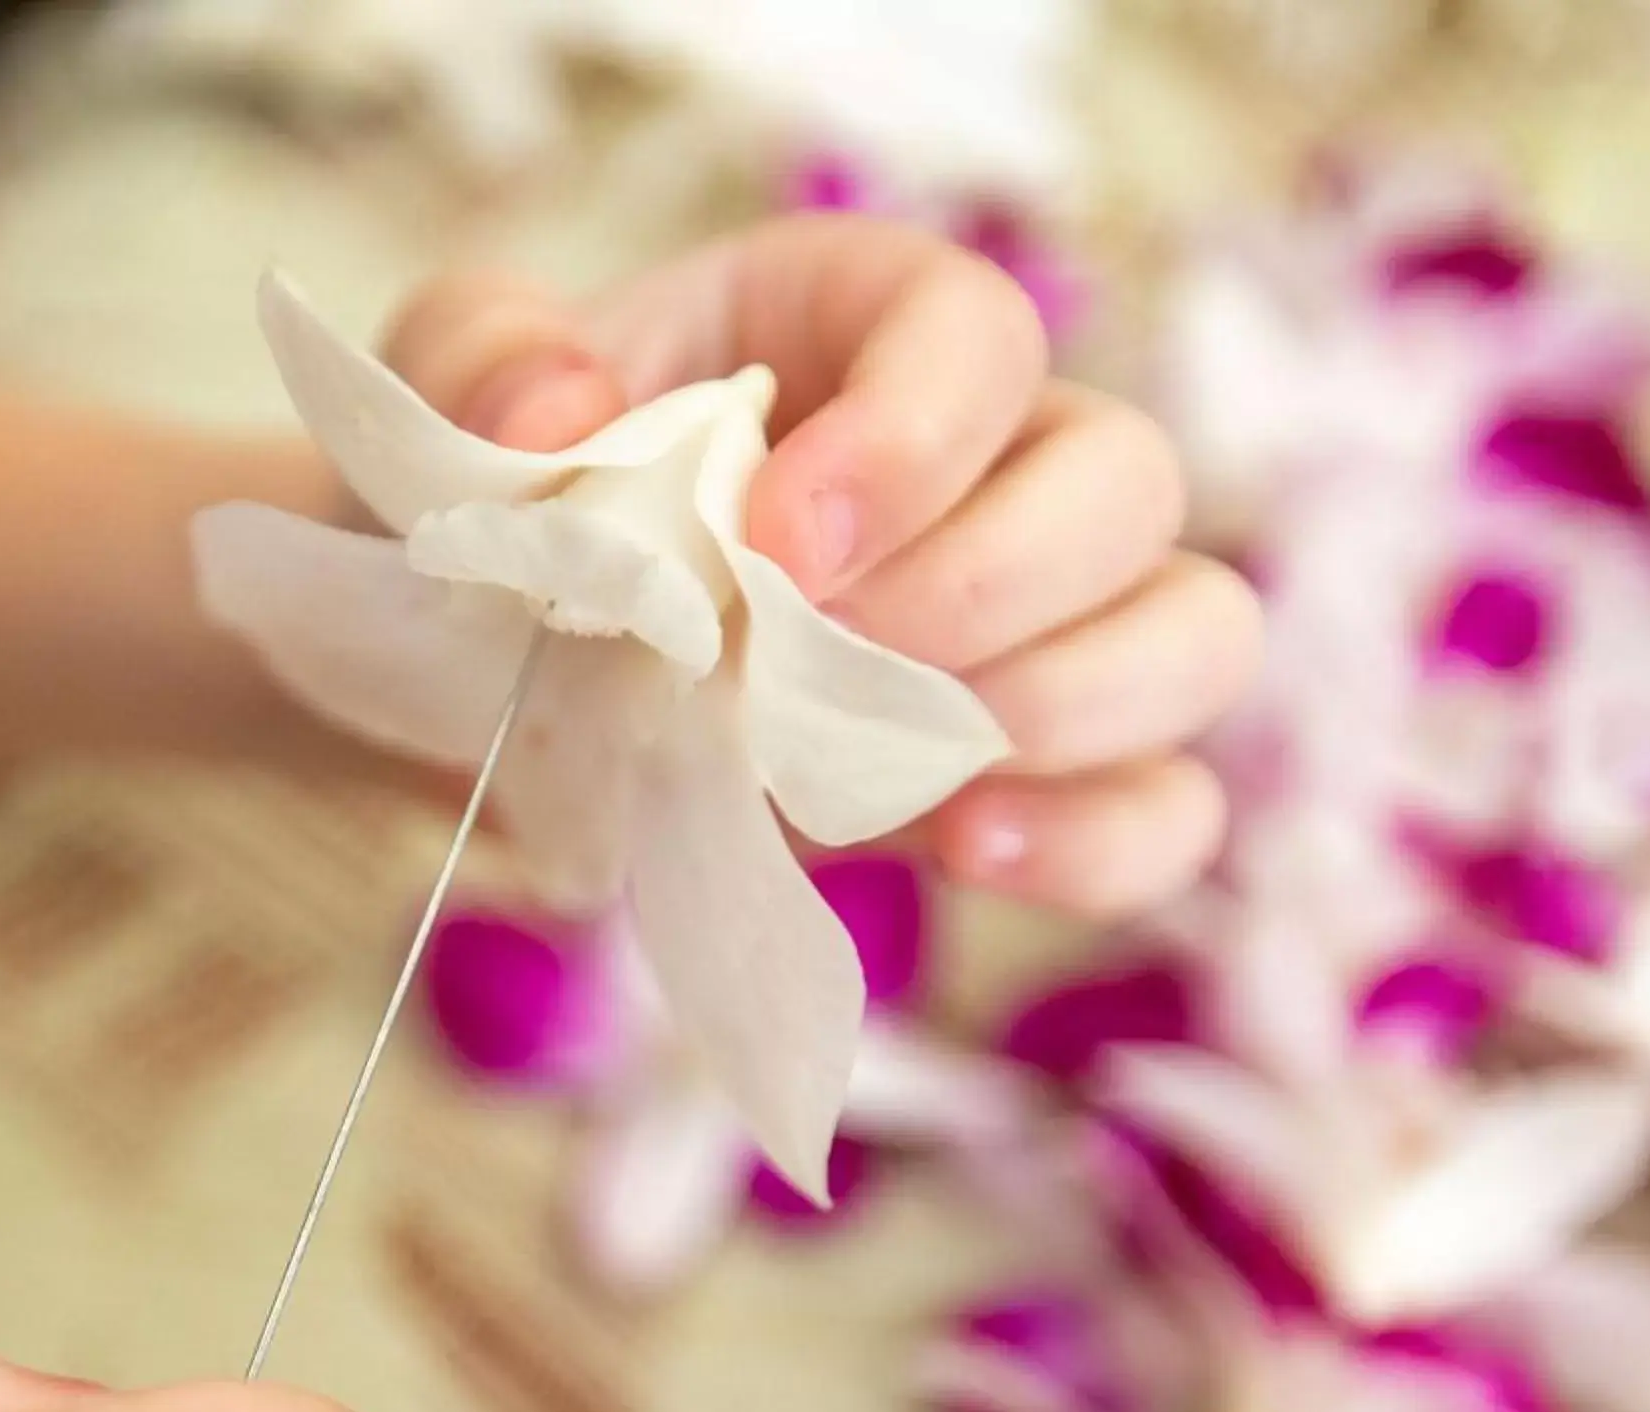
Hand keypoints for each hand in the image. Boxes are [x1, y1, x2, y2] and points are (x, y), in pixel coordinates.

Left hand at [380, 214, 1261, 919]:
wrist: (502, 664)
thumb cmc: (516, 499)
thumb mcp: (454, 395)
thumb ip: (481, 358)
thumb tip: (566, 414)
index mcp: (866, 323)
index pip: (981, 333)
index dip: (913, 439)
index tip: (776, 546)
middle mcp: (999, 457)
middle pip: (1127, 481)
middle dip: (986, 589)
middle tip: (813, 665)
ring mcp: (1043, 623)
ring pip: (1196, 634)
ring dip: (1071, 709)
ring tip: (900, 769)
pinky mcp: (1038, 775)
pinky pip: (1169, 808)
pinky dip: (1103, 841)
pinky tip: (970, 851)